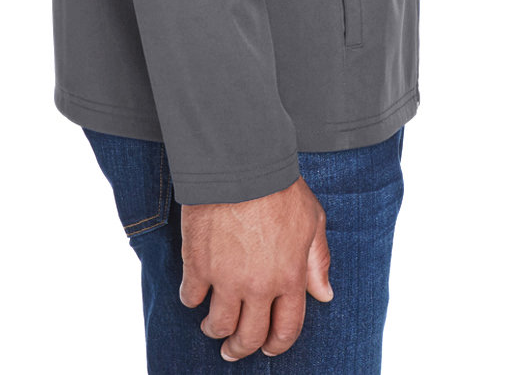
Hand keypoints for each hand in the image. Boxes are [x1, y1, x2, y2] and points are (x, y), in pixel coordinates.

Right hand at [178, 174, 332, 360]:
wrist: (240, 164)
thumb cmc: (279, 187)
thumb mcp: (312, 220)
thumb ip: (318, 260)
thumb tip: (324, 294)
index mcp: (290, 278)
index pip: (286, 329)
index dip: (277, 345)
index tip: (268, 348)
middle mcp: (259, 286)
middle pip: (249, 336)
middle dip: (240, 349)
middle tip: (232, 351)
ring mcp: (226, 279)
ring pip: (218, 324)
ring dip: (215, 330)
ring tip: (212, 327)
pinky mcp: (198, 265)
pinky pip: (190, 297)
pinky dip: (191, 299)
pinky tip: (194, 293)